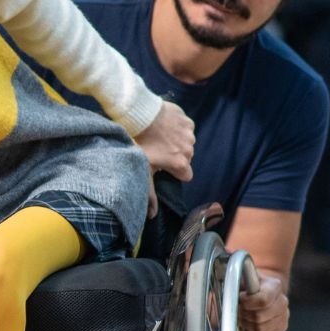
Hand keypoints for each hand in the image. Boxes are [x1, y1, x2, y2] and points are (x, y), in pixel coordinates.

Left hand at [135, 102, 193, 216]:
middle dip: (175, 157)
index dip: (174, 172)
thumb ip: (150, 194)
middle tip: (158, 150)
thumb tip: (152, 215)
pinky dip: (177, 128)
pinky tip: (163, 125)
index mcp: (180, 163)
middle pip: (185, 159)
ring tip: (159, 137)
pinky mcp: (187, 120)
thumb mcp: (142, 170)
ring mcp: (190, 134)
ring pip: (186, 143)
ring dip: (176, 142)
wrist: (139, 114)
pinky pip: (185, 129)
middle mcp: (189, 149)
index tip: (163, 167)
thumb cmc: (139, 143)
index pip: (186, 175)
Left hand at [238, 273, 287, 330]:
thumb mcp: (241, 280)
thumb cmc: (248, 285)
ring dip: (246, 325)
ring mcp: (284, 316)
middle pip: (260, 317)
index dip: (247, 303)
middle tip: (238, 310)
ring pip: (260, 329)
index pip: (263, 300)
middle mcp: (282, 301)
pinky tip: (246, 327)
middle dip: (243, 315)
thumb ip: (233, 288)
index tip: (240, 299)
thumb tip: (218, 299)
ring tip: (242, 318)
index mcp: (274, 286)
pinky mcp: (281, 328)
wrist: (260, 290)